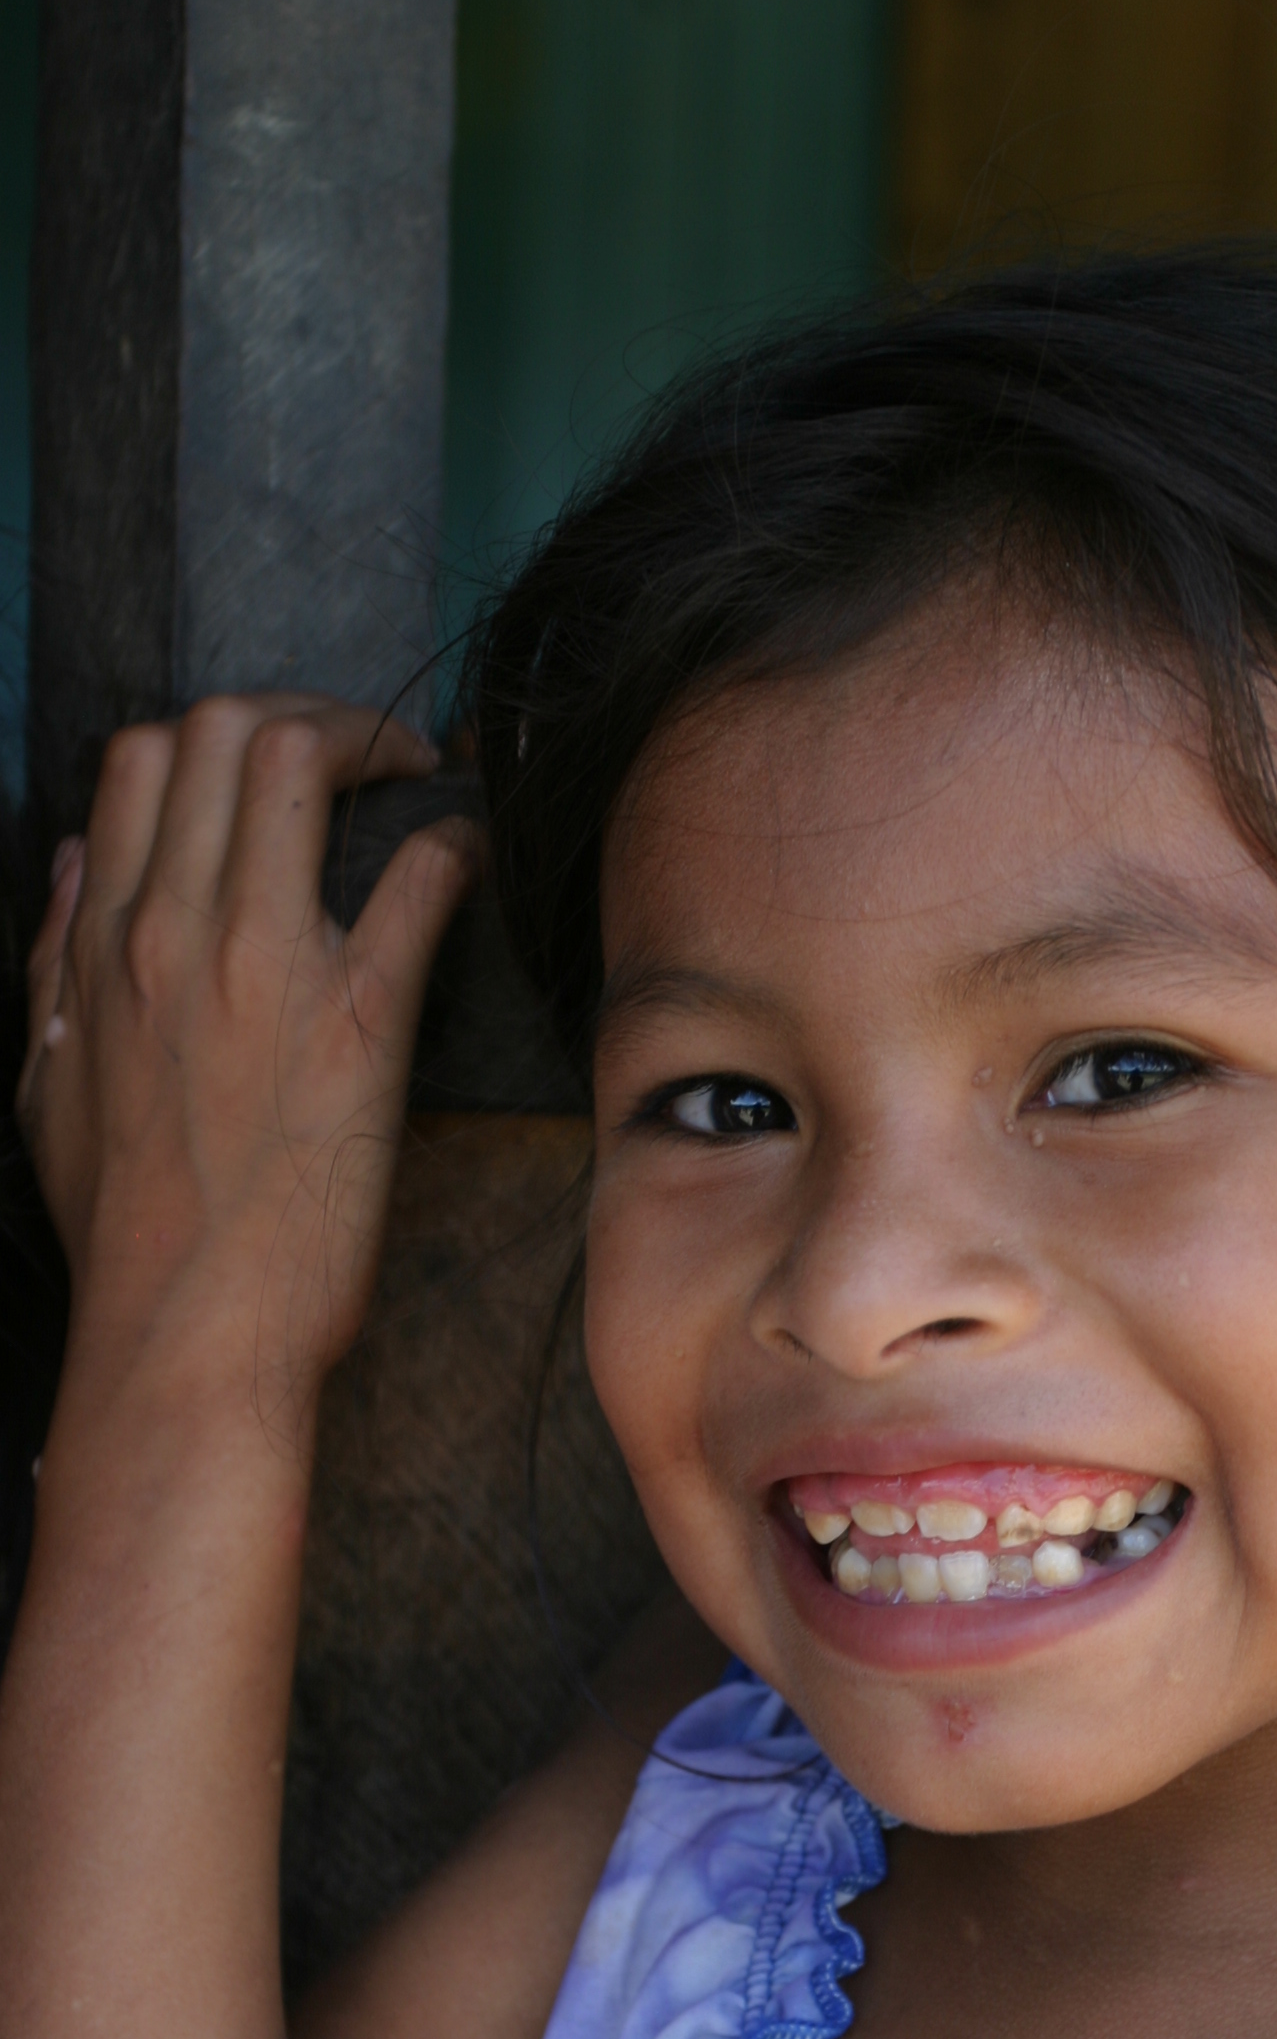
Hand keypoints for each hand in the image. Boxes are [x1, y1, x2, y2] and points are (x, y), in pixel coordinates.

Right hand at [16, 697, 479, 1442]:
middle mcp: (174, 931)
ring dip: (376, 743)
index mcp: (106, 942)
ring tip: (418, 772)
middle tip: (363, 749)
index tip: (274, 762)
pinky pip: (415, 881)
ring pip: (299, 764)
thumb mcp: (46, 1081)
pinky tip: (469, 852)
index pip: (141, 756)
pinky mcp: (358, 1024)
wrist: (186, 1329)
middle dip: (305, 709)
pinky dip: (452, 842)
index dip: (219, 730)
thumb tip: (75, 859)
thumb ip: (55, 958)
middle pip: (222, 728)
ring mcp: (264, 970)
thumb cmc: (126, 1227)